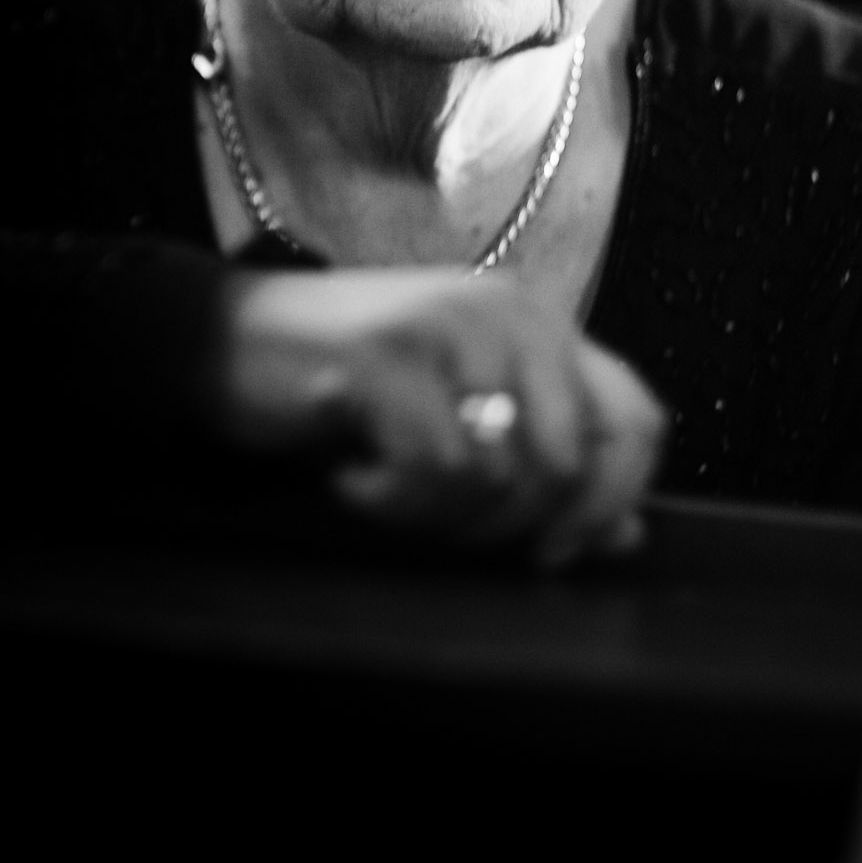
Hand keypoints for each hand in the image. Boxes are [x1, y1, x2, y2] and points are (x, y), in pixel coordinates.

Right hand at [217, 265, 665, 564]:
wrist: (223, 336)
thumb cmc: (348, 385)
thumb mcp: (460, 415)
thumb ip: (545, 459)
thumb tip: (627, 535)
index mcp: (541, 321)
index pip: (638, 419)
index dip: (611, 504)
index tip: (554, 551)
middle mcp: (510, 311)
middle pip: (572, 464)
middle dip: (508, 525)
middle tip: (439, 519)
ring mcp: (449, 326)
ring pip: (503, 477)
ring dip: (438, 516)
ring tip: (387, 486)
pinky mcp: (388, 356)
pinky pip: (434, 473)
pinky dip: (390, 501)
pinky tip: (352, 474)